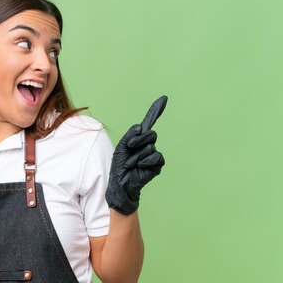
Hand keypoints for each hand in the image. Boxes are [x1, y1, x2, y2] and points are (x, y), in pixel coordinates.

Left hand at [106, 95, 166, 214]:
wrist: (120, 183)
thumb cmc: (119, 166)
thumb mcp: (121, 147)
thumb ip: (131, 135)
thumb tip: (141, 127)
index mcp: (138, 138)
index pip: (148, 122)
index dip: (156, 110)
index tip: (163, 99)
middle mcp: (147, 144)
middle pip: (150, 134)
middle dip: (138, 140)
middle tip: (130, 148)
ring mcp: (153, 154)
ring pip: (149, 147)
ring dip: (136, 155)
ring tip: (131, 164)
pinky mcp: (157, 164)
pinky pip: (155, 156)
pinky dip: (144, 161)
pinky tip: (139, 167)